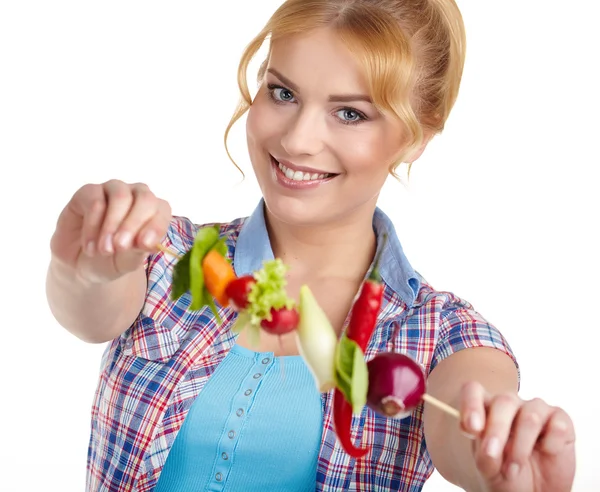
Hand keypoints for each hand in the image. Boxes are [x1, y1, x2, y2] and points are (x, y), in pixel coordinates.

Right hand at [50, 179, 171, 282]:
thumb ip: (139, 250)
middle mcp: (137, 195)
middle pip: (145, 198)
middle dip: (133, 224)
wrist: (82, 263)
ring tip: (104, 250)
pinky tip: (90, 247)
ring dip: (111, 226)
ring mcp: (113, 190)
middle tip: (120, 247)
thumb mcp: (128, 261)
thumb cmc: (113, 259)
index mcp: (154, 210)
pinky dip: (92, 227)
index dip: (156, 225)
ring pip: (120, 196)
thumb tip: (150, 243)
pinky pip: (95, 202)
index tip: (146, 244)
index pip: (162, 209)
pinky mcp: (89, 191)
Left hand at [459, 382, 575, 491]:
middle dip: (497, 430)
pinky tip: (546, 453)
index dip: (471, 404)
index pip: (473, 390)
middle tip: (492, 455)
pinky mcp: (560, 421)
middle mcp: (511, 404)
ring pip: (530, 416)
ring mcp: (536, 410)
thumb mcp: (488, 470)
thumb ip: (484, 456)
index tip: (472, 428)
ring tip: (513, 469)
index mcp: (486, 409)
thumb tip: (491, 449)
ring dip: (520, 447)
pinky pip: (557, 425)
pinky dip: (550, 445)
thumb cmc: (506, 476)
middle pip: (503, 401)